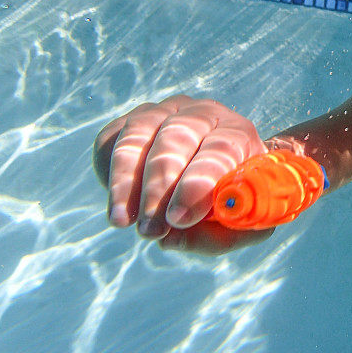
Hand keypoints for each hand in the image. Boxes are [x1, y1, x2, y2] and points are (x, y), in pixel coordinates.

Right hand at [93, 95, 272, 252]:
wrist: (218, 180)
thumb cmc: (234, 201)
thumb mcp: (242, 224)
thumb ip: (218, 234)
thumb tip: (171, 239)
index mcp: (239, 133)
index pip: (221, 149)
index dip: (198, 183)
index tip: (179, 219)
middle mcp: (203, 114)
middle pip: (176, 137)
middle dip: (158, 187)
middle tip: (150, 229)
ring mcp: (166, 113)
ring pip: (138, 134)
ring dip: (126, 181)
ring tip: (122, 221)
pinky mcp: (132, 121)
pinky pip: (111, 139)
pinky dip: (109, 171)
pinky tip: (119, 204)